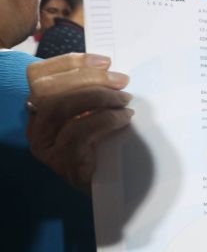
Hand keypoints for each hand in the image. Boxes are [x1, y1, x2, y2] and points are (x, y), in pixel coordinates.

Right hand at [26, 53, 132, 192]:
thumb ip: (89, 95)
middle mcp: (35, 128)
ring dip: (99, 98)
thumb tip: (110, 71)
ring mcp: (46, 147)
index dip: (71, 63)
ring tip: (124, 101)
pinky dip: (106, 120)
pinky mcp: (63, 162)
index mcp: (38, 110)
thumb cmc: (102, 147)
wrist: (109, 189)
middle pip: (49, 90)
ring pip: (62, 108)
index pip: (39, 75)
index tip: (106, 61)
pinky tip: (124, 118)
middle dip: (89, 79)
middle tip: (121, 82)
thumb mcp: (91, 116)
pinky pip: (80, 132)